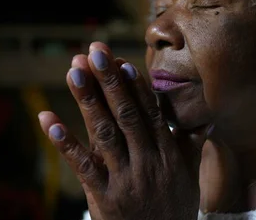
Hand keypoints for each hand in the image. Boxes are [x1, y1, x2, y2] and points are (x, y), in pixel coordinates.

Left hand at [38, 42, 206, 219]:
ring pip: (104, 133)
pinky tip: (49, 120)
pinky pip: (83, 166)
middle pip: (126, 115)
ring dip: (88, 100)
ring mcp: (124, 179)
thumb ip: (191, 144)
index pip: (150, 112)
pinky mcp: (104, 197)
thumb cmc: (174, 209)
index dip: (135, 86)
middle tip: (95, 51)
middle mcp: (147, 161)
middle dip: (110, 81)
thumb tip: (206, 118)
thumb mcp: (190, 176)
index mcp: (167, 153)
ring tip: (74, 71)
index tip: (122, 60)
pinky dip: (65, 143)